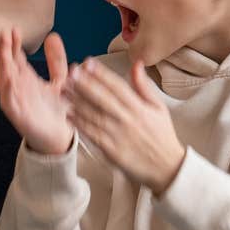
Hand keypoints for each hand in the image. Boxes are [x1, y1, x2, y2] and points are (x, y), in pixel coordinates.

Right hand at [0, 28, 72, 154]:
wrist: (60, 138)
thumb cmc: (56, 110)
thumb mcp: (59, 79)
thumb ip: (56, 60)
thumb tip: (52, 36)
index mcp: (26, 79)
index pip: (16, 58)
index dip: (13, 44)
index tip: (14, 29)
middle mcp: (18, 88)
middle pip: (8, 66)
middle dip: (5, 50)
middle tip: (5, 34)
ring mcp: (17, 102)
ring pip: (5, 82)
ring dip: (3, 67)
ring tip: (4, 51)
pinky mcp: (19, 116)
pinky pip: (10, 103)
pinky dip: (8, 92)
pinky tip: (9, 80)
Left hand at [63, 60, 185, 194]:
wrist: (166, 168)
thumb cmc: (162, 136)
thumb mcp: (159, 108)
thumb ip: (144, 86)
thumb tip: (136, 64)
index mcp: (139, 107)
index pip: (117, 86)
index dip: (101, 73)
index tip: (87, 62)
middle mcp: (127, 119)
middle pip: (102, 98)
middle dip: (85, 84)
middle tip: (70, 72)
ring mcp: (118, 135)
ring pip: (94, 115)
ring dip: (77, 101)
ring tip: (64, 90)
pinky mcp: (111, 150)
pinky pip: (92, 134)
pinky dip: (79, 124)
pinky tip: (69, 114)